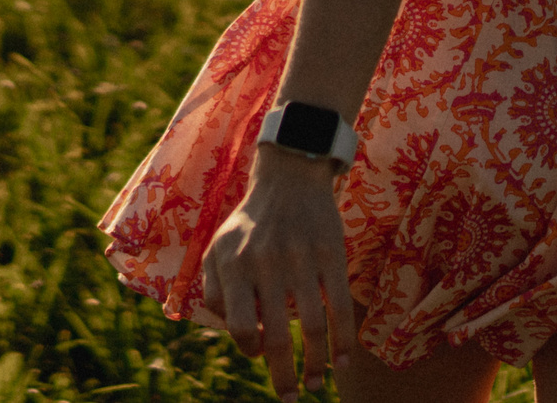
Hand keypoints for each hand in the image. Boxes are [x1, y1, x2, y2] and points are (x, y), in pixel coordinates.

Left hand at [200, 147, 358, 399]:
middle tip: (289, 397)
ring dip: (316, 364)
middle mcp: (265, 262)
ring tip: (315, 384)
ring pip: (311, 326)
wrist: (289, 177)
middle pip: (275, 335)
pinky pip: (340, 304)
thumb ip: (212, 291)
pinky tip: (343, 359)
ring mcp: (301, 257)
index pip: (238, 326)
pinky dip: (344, 338)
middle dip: (283, 375)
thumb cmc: (249, 224)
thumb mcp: (216, 249)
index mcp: (233, 264)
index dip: (248, 349)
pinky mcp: (332, 252)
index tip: (258, 354)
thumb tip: (232, 335)